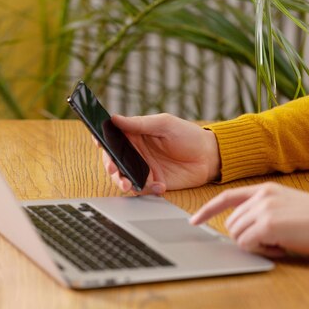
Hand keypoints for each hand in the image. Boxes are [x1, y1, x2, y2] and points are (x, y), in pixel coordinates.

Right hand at [95, 114, 219, 194]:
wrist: (209, 157)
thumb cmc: (188, 135)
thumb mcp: (164, 124)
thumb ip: (139, 124)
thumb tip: (115, 119)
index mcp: (135, 135)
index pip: (112, 137)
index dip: (102, 140)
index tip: (99, 144)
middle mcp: (136, 152)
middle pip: (114, 160)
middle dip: (110, 166)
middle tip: (113, 170)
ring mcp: (144, 169)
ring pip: (124, 177)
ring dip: (123, 181)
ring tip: (128, 185)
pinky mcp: (154, 183)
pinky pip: (143, 189)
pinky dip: (148, 190)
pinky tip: (160, 185)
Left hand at [190, 183, 308, 257]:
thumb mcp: (287, 206)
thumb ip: (263, 212)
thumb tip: (244, 230)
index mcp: (265, 189)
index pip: (226, 197)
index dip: (208, 210)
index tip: (195, 221)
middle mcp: (261, 196)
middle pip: (231, 224)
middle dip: (246, 238)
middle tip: (273, 242)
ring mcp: (263, 209)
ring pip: (238, 235)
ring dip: (255, 245)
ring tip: (281, 243)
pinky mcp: (268, 225)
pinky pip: (248, 245)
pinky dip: (263, 252)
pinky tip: (283, 248)